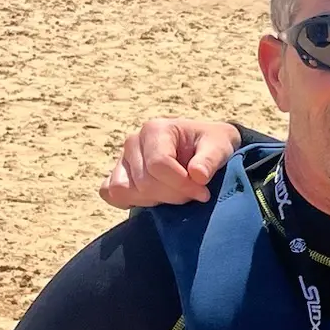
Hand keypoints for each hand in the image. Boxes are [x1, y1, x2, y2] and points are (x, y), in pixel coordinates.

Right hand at [99, 119, 241, 207]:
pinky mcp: (118, 174)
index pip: (158, 165)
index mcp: (155, 129)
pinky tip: (154, 200)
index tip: (203, 192)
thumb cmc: (212, 145)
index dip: (181, 185)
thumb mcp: (220, 146)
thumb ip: (210, 159)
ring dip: (152, 200)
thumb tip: (197, 175)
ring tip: (173, 194)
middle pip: (144, 182)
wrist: (204, 147)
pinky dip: (129, 201)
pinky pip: (109, 192)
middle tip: (192, 194)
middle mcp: (134, 141)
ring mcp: (123, 158)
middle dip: (173, 195)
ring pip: (124, 189)